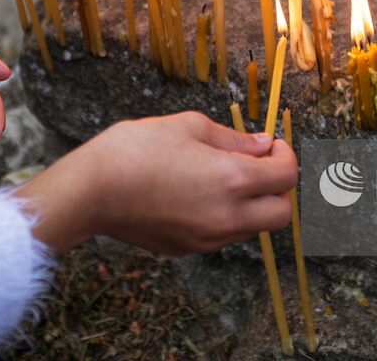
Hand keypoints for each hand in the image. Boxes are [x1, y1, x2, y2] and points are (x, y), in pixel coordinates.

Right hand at [14, 111, 295, 255]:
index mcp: (233, 180)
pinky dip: (226, 217)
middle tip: (257, 165)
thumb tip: (262, 145)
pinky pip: (223, 236)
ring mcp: (208, 239)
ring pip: (253, 228)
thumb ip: (232, 138)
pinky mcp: (188, 249)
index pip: (286, 177)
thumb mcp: (188, 127)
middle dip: (278, 188)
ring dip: (253, 204)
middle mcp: (227, 216)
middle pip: (281, 213)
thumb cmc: (136, 149)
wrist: (90, 191)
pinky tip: (199, 195)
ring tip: (223, 177)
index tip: (271, 145)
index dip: (285, 156)